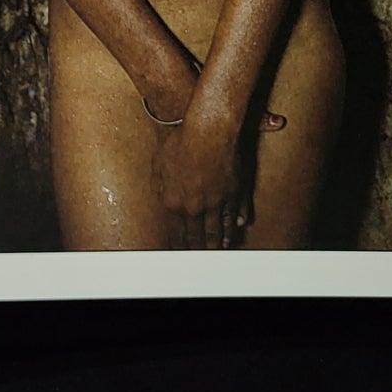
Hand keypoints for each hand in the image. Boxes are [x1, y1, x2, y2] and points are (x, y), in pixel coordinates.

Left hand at [151, 113, 244, 249]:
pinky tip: (233, 233)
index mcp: (172, 200)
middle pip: (194, 234)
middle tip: (197, 259)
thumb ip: (158, 183)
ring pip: (215, 230)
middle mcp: (192, 206)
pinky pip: (230, 217)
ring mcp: (213, 203)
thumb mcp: (158, 162)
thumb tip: (160, 196)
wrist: (209, 132)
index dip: (177, 242)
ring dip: (215, 243)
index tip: (178, 252)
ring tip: (217, 252)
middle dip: (195, 248)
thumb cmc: (181, 141)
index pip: (174, 229)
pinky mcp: (231, 195)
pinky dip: (231, 228)